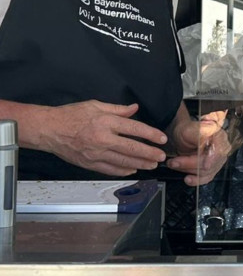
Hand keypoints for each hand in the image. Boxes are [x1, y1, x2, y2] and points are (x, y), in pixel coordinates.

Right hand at [39, 100, 168, 176]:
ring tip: (152, 165)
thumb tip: (134, 109)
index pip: (135, 129)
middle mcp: (102, 139)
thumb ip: (118, 109)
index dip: (151, 135)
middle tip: (161, 156)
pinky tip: (133, 169)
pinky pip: (110, 169)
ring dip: (140, 164)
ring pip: (123, 161)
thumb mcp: (95, 105)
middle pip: (132, 148)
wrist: (49, 129)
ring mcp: (96, 153)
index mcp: (106, 122)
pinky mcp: (89, 163)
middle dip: (150, 153)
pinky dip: (123, 170)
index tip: (162, 139)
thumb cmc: (70, 115)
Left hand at [165, 110, 231, 185]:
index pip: (220, 149)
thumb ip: (198, 133)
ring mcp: (218, 159)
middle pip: (211, 162)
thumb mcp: (188, 128)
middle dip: (190, 164)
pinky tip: (188, 179)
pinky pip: (207, 178)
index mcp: (219, 135)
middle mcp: (222, 148)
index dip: (213, 158)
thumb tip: (204, 140)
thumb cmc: (185, 131)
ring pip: (206, 171)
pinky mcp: (213, 168)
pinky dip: (196, 180)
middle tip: (174, 162)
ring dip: (188, 170)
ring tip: (175, 165)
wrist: (182, 137)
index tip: (205, 165)